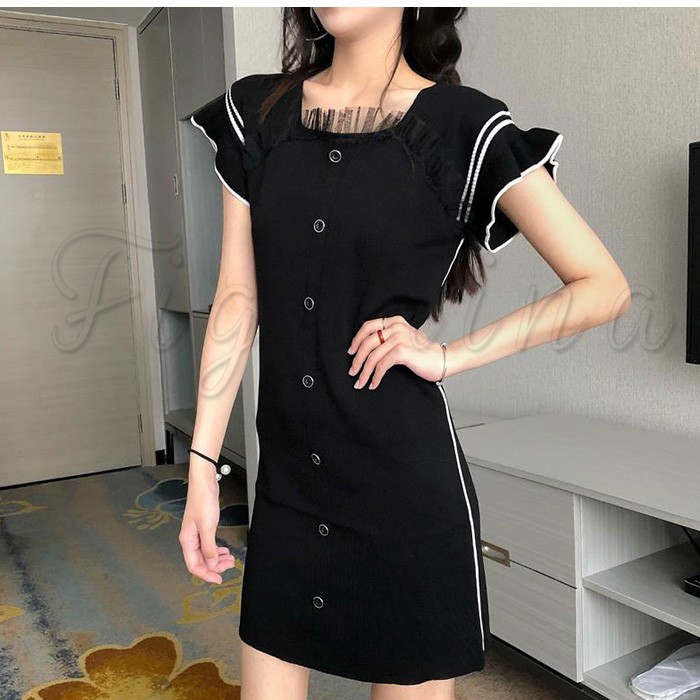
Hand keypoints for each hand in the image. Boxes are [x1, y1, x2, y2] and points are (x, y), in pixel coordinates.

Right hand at [179, 467, 235, 583]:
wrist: (204, 483)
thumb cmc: (202, 500)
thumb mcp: (208, 526)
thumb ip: (209, 547)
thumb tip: (212, 564)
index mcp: (187, 540)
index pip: (194, 565)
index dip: (206, 574)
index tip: (218, 579)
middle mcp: (190, 539)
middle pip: (201, 561)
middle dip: (215, 566)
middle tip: (229, 567)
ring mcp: (196, 533)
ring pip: (206, 553)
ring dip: (217, 558)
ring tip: (230, 559)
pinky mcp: (203, 527)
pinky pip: (209, 545)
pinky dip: (217, 549)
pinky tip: (224, 550)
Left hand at [347, 314, 445, 388]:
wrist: (441, 360)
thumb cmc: (422, 353)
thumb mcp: (404, 338)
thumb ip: (388, 338)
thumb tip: (365, 349)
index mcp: (395, 321)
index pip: (368, 326)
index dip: (357, 340)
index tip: (351, 352)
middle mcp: (396, 327)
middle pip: (367, 343)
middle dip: (357, 360)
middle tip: (352, 372)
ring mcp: (399, 338)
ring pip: (373, 356)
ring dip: (364, 372)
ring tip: (360, 382)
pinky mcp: (402, 351)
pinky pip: (382, 365)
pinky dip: (375, 376)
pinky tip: (373, 383)